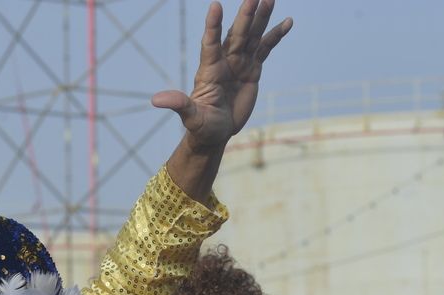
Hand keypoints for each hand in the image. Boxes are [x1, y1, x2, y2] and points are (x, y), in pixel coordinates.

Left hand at [152, 0, 291, 152]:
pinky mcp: (252, 70)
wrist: (215, 133)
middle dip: (245, 16)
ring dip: (261, 18)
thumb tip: (156, 100)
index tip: (215, 6)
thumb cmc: (201, 126)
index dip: (213, 27)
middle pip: (236, 35)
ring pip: (252, 36)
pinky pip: (265, 49)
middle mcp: (224, 62)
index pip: (210, 44)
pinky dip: (275, 35)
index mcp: (209, 71)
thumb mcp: (191, 118)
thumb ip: (179, 105)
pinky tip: (286, 22)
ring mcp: (239, 64)